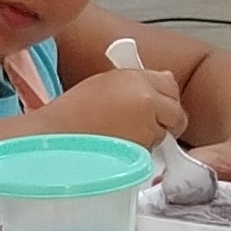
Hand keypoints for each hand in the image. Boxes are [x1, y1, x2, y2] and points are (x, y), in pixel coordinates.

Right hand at [48, 63, 186, 147]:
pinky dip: (141, 151)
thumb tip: (167, 80)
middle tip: (144, 125)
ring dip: (151, 136)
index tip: (158, 105)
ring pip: (164, 134)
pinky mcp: (141, 152)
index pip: (170, 85)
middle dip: (166, 120)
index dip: (166, 97)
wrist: (54, 138)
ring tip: (122, 136)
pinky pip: (150, 151)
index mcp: (135, 78)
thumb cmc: (71, 111)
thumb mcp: (104, 83)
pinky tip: (119, 147)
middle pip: (176, 112)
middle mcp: (146, 100)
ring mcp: (146, 128)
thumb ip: (139, 81)